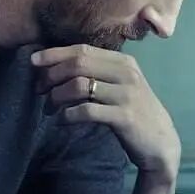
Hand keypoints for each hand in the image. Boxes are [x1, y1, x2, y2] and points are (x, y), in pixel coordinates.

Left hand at [31, 44, 181, 182]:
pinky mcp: (124, 117)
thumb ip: (97, 73)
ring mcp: (126, 95)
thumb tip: (56, 66)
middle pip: (78, 64)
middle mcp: (127, 74)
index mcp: (124, 62)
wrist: (160, 144)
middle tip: (39, 90)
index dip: (54, 54)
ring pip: (79, 86)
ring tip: (50, 109)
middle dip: (52, 75)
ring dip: (57, 97)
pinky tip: (63, 121)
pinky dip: (68, 115)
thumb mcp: (120, 86)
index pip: (82, 50)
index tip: (33, 62)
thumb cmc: (134, 113)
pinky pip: (86, 111)